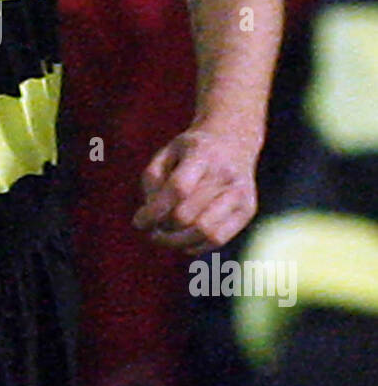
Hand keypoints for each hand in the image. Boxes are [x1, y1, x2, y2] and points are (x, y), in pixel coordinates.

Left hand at [132, 126, 258, 253]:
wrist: (233, 140)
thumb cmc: (191, 150)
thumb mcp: (167, 152)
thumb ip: (153, 180)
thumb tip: (150, 216)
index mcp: (202, 154)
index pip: (178, 188)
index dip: (155, 211)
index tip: (138, 222)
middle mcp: (226, 174)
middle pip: (188, 214)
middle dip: (163, 228)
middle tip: (151, 228)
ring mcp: (240, 193)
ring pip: (205, 232)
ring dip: (177, 242)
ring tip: (163, 236)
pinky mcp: (247, 210)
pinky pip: (218, 240)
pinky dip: (194, 246)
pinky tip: (182, 240)